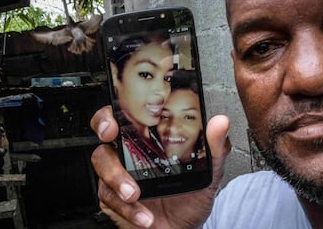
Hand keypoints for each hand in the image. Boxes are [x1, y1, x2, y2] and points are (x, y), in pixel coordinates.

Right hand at [90, 105, 230, 227]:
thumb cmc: (192, 196)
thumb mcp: (208, 171)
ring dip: (116, 176)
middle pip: (106, 129)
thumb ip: (214, 147)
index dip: (117, 108)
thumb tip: (220, 122)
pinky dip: (126, 207)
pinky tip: (143, 214)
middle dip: (104, 128)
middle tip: (112, 136)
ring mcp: (120, 173)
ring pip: (102, 161)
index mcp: (151, 139)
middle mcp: (131, 152)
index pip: (129, 113)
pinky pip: (108, 196)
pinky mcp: (113, 197)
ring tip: (134, 193)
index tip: (119, 114)